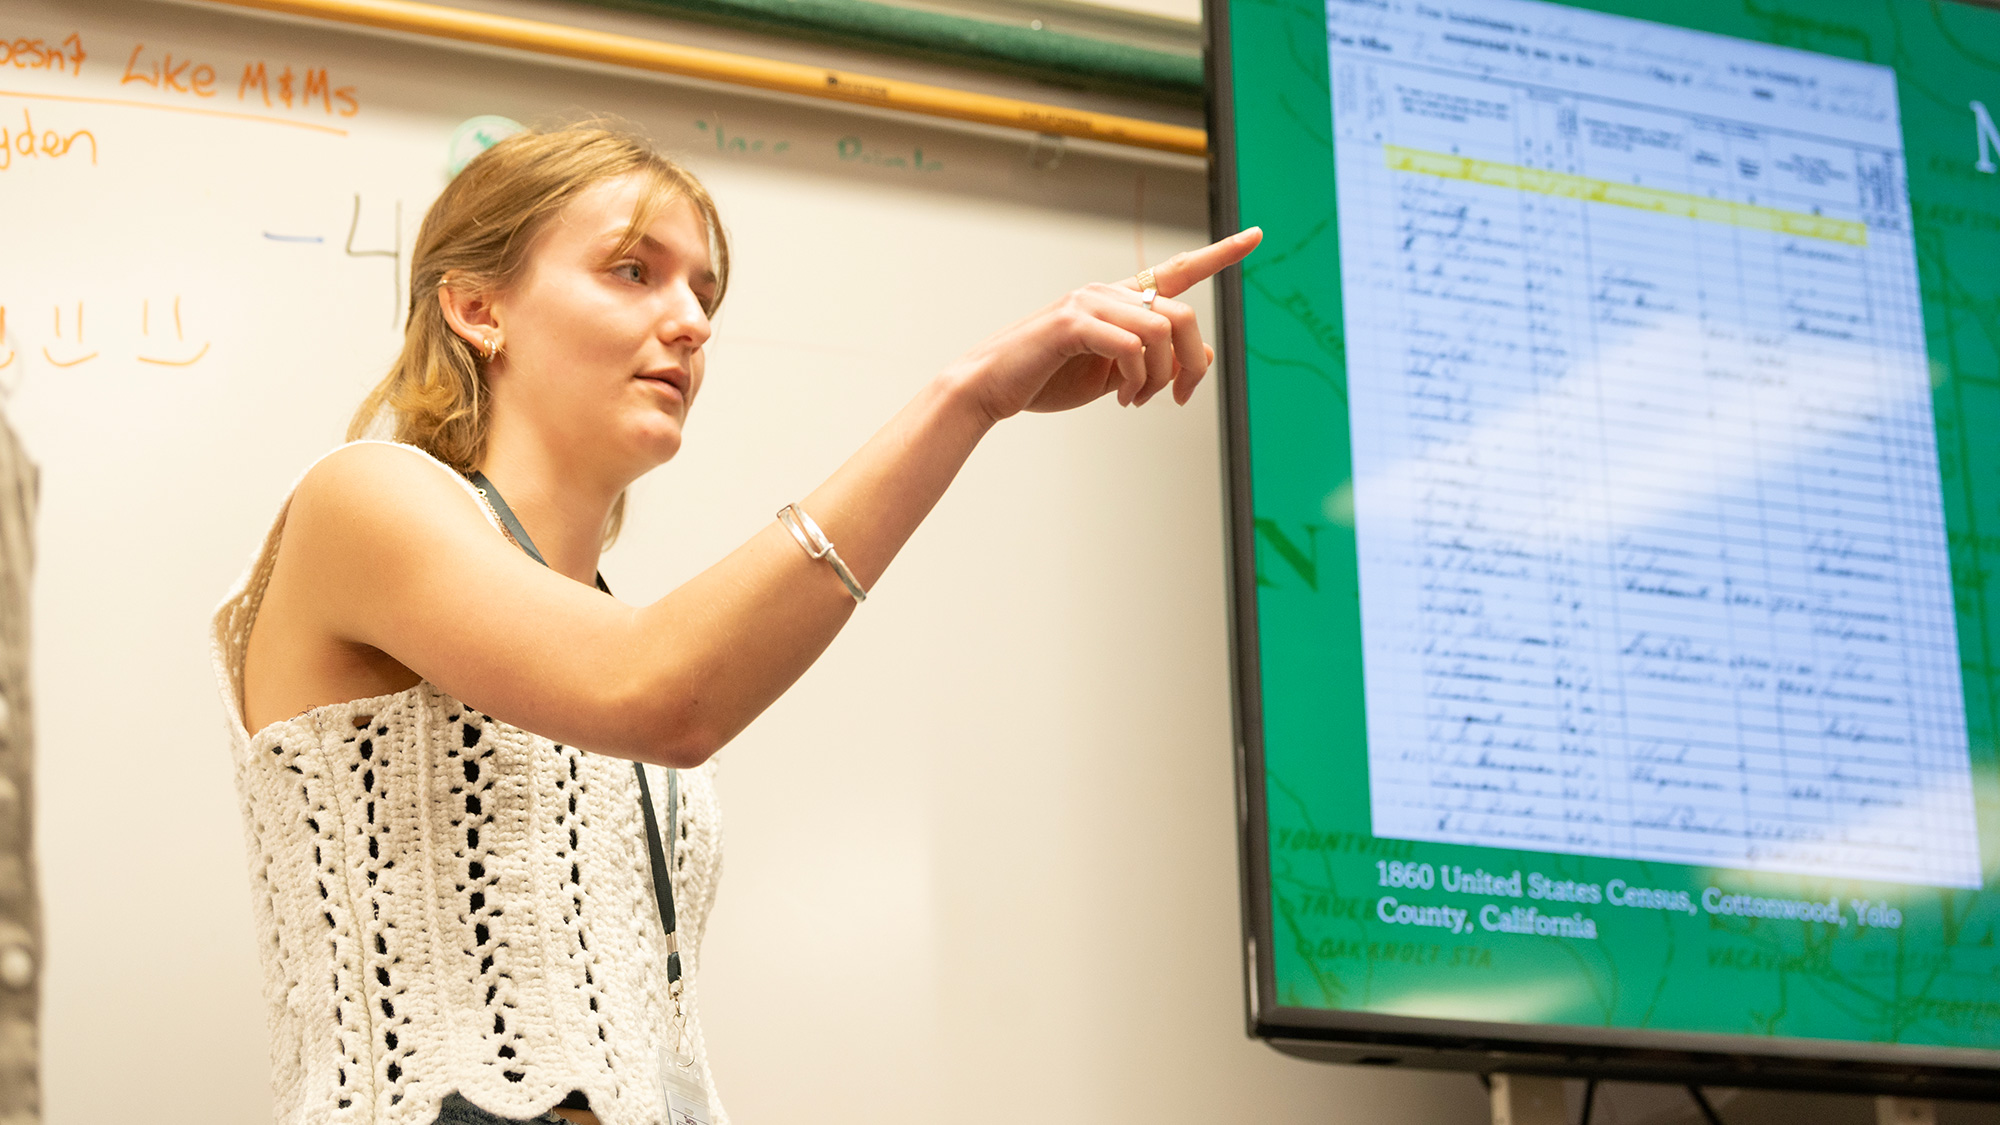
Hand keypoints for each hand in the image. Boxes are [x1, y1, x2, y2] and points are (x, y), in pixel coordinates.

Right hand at [944, 228, 1262, 423]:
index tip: (1255, 235)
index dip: (1219, 253)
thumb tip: (1202, 354)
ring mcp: (1089, 303)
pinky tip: (1122, 398)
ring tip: (1137, 400)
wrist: (990, 388)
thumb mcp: (1116, 375)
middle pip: (1184, 314)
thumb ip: (1156, 360)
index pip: (1177, 270)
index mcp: (1118, 299)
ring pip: (1163, 330)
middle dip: (1193, 364)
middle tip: (1180, 398)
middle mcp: (1107, 292)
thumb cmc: (1048, 378)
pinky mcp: (1072, 324)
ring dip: (1162, 377)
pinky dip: (1138, 380)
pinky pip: (1132, 346)